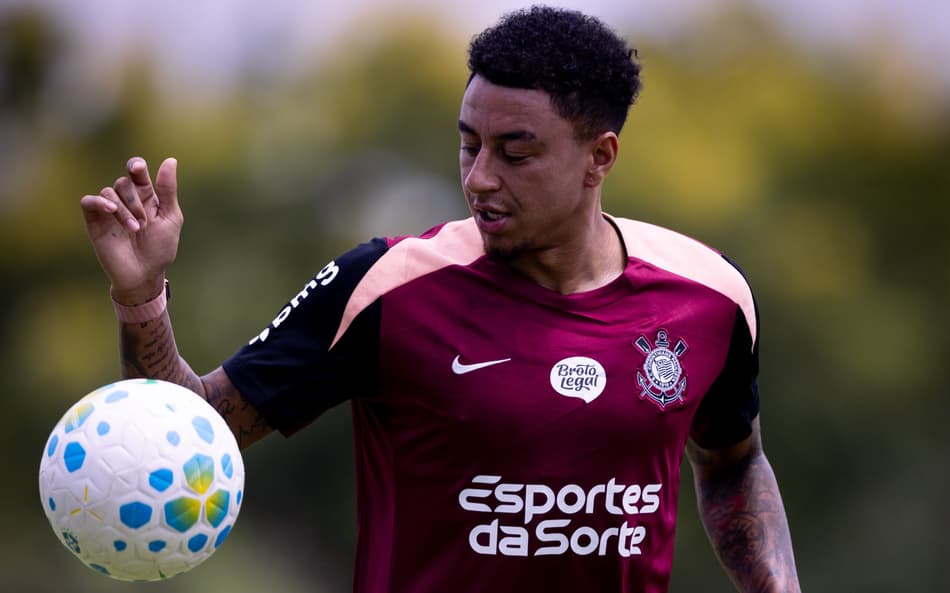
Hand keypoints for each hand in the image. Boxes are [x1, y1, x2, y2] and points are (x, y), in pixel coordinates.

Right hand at [80, 157, 182, 303]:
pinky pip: (89, 201)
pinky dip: (99, 201)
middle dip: (135, 200)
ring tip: (134, 228)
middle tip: (144, 223)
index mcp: (146, 197)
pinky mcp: (94, 221)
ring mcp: (109, 210)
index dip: (136, 166)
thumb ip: (168, 190)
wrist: (144, 274)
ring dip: (123, 208)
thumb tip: (170, 160)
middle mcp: (126, 200)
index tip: (138, 169)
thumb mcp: (170, 217)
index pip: (137, 172)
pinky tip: (110, 210)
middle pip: (124, 182)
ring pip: (109, 191)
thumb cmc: (160, 248)